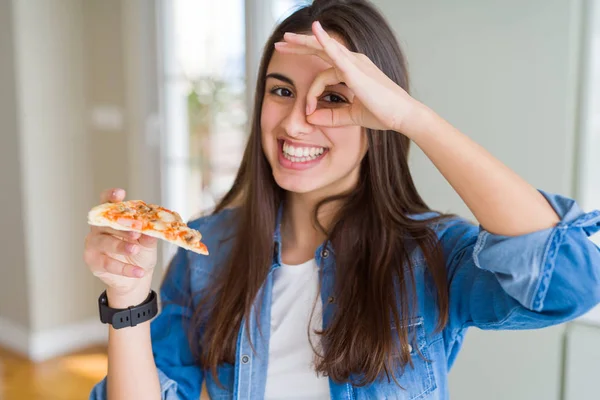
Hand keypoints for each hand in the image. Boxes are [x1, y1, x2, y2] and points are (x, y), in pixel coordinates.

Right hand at [83, 188, 157, 306]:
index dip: (111, 196)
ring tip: (135, 249)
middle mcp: (99, 228)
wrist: (135, 278)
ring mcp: (94, 244)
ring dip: (121, 246)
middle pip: (106, 223)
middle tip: (136, 232)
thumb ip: (149, 235)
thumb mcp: (148, 243)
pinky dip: (125, 269)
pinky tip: (139, 271)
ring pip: (106, 243)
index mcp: (112, 218)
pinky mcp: (93, 261)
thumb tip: (155, 227)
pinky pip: (108, 264)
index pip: (107, 203)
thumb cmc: (140, 254)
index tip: (120, 193)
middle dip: (122, 227)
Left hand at [274, 21, 422, 135]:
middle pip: (320, 49)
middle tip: (281, 43)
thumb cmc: (383, 113)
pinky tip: (314, 31)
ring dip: (303, 42)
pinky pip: (336, 52)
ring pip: (323, 48)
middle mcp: (353, 62)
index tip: (308, 112)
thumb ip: (331, 116)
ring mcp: (354, 63)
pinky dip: (324, 41)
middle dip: (299, 46)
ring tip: (285, 39)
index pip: (323, 74)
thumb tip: (311, 118)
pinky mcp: (355, 70)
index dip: (311, 93)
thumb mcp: (351, 115)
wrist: (402, 115)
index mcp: (352, 71)